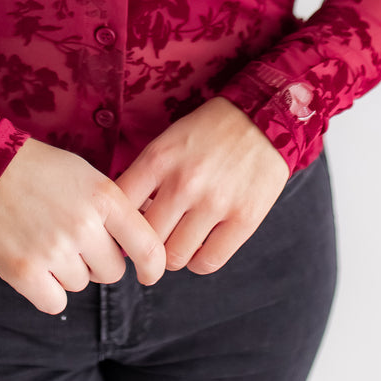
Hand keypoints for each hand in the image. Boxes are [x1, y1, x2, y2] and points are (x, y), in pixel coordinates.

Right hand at [0, 137, 166, 315]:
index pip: (147, 247)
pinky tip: (38, 266)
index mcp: (104, 198)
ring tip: (47, 240)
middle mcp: (83, 226)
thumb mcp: (88, 176)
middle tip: (76, 240)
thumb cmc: (41, 170)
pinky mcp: (23, 272)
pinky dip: (49, 290)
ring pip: (81, 284)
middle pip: (112, 271)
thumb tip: (141, 245)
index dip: (153, 267)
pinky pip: (56, 302)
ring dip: (69, 271)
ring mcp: (53, 250)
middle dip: (98, 261)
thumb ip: (115, 209)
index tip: (148, 273)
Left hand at [114, 96, 289, 275]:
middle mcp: (184, 183)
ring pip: (175, 257)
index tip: (124, 229)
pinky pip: (207, 263)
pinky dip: (198, 262)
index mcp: (159, 159)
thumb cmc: (209, 131)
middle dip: (145, 245)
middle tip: (152, 242)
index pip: (120, 208)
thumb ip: (146, 177)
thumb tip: (126, 221)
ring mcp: (215, 203)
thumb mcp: (168, 141)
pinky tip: (199, 247)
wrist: (263, 117)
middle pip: (146, 239)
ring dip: (172, 256)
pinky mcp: (244, 219)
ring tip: (177, 243)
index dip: (117, 224)